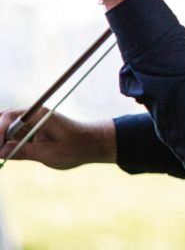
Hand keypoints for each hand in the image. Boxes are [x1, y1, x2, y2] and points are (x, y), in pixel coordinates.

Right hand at [0, 107, 115, 169]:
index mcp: (39, 115)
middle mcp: (33, 115)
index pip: (9, 117)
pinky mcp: (30, 131)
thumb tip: (0, 151)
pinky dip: (5, 143)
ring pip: (5, 125)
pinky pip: (11, 134)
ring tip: (2, 155)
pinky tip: (5, 154)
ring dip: (2, 139)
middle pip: (3, 118)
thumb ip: (24, 152)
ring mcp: (31, 122)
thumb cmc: (75, 148)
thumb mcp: (50, 154)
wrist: (91, 144)